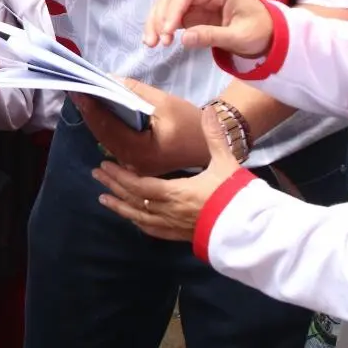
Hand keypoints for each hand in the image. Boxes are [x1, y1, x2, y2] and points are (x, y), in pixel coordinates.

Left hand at [72, 82, 210, 176]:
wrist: (210, 146)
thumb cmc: (192, 125)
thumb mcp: (166, 103)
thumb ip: (136, 92)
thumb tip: (109, 79)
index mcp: (142, 152)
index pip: (109, 128)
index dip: (91, 108)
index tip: (77, 90)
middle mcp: (134, 164)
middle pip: (103, 136)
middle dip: (89, 113)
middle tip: (75, 91)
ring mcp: (134, 168)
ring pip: (107, 142)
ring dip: (95, 121)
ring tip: (82, 100)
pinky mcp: (137, 165)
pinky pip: (115, 146)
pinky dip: (105, 129)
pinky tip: (97, 114)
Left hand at [92, 107, 239, 240]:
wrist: (250, 229)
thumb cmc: (236, 195)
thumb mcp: (226, 163)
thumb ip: (214, 137)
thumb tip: (209, 111)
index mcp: (176, 192)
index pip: (139, 185)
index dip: (120, 176)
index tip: (105, 166)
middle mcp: (170, 211)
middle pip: (135, 200)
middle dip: (114, 187)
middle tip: (97, 176)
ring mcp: (174, 226)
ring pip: (140, 218)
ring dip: (120, 207)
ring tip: (103, 199)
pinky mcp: (181, 236)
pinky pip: (153, 231)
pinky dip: (139, 223)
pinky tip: (131, 220)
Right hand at [145, 0, 272, 57]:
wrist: (269, 34)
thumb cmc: (259, 31)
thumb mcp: (240, 37)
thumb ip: (212, 36)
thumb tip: (183, 39)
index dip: (172, 11)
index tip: (167, 33)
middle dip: (159, 17)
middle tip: (156, 42)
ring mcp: (196, 2)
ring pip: (167, 6)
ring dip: (156, 22)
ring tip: (151, 44)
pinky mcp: (192, 14)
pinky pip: (171, 17)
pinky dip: (161, 27)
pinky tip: (156, 40)